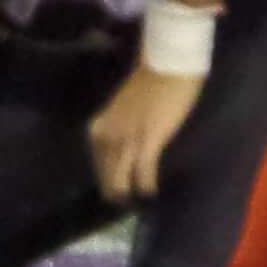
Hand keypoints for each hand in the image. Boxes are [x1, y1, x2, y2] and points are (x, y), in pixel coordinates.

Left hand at [89, 60, 203, 203]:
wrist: (168, 62)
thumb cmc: (150, 80)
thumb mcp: (124, 108)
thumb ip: (120, 127)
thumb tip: (126, 144)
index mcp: (99, 127)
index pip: (98, 164)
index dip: (106, 180)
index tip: (114, 191)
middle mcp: (107, 136)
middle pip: (107, 175)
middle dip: (115, 191)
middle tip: (125, 204)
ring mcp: (126, 139)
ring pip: (121, 178)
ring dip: (129, 193)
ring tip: (136, 204)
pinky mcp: (148, 141)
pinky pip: (143, 173)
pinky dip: (146, 186)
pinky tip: (150, 194)